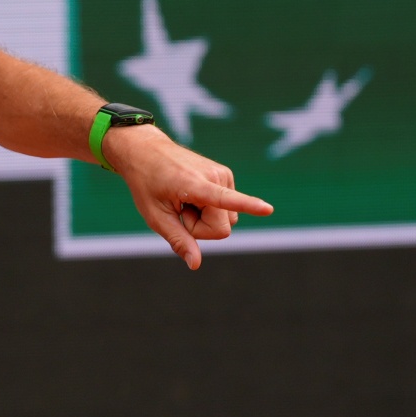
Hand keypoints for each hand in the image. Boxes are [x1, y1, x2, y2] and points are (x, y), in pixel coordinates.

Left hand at [103, 125, 272, 269]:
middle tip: (180, 208)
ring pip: (226, 220)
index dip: (248, 206)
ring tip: (185, 199)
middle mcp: (215, 176)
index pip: (225, 199)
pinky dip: (210, 208)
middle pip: (222, 228)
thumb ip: (178, 240)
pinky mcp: (226, 176)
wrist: (147, 151)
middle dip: (201, 228)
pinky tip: (192, 194)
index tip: (268, 209)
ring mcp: (224, 174)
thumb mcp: (156, 217)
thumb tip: (195, 265)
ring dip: (205, 218)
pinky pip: (226, 209)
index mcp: (195, 185)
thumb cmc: (147, 185)